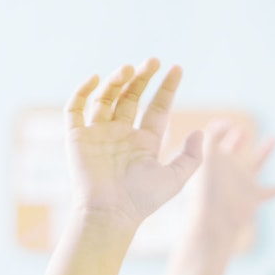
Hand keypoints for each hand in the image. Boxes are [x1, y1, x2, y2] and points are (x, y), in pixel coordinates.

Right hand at [65, 59, 203, 228]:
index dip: (167, 87)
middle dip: (142, 77)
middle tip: (152, 61)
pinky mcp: (76, 137)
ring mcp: (98, 134)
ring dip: (116, 80)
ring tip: (128, 69)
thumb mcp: (175, 179)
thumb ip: (192, 156)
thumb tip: (199, 132)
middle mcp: (121, 135)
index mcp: (144, 142)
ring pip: (105, 97)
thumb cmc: (141, 201)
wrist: (109, 214)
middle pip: (131, 97)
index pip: (156, 107)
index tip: (177, 68)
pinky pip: (74, 108)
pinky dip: (81, 91)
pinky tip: (95, 78)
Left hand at [183, 121, 274, 251]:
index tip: (226, 123)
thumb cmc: (207, 193)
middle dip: (238, 140)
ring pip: (257, 164)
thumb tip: (221, 121)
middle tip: (241, 131)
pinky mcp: (255, 197)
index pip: (217, 142)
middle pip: (235, 151)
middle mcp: (229, 171)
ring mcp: (243, 183)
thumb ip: (211, 139)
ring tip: (274, 139)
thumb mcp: (207, 159)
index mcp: (215, 162)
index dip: (219, 131)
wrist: (215, 222)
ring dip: (265, 152)